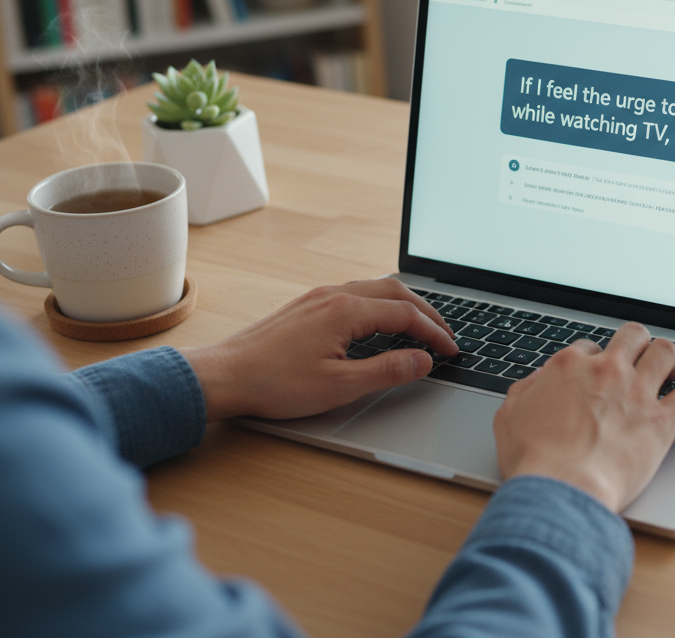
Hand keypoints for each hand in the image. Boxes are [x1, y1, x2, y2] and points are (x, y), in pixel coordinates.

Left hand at [181, 279, 458, 421]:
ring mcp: (317, 297)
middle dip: (426, 312)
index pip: (405, 315)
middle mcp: (334, 296)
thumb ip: (386, 371)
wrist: (223, 376)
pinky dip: (380, 304)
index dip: (434, 332)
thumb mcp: (339, 386)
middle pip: (395, 292)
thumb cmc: (273, 383)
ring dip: (403, 305)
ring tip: (420, 326)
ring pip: (374, 289)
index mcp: (346, 311)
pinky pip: (354, 294)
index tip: (451, 350)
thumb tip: (422, 360)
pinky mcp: (305, 306)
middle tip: (446, 333)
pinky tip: (379, 322)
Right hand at [493, 322, 674, 512]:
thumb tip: (538, 382)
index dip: (593, 361)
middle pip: (632, 336)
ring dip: (667, 358)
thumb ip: (526, 391)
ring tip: (668, 368)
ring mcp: (637, 393)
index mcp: (569, 366)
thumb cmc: (533, 460)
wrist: (562, 490)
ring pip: (665, 353)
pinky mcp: (661, 421)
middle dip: (636, 344)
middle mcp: (607, 371)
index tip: (596, 374)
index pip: (589, 348)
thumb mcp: (509, 416)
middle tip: (637, 359)